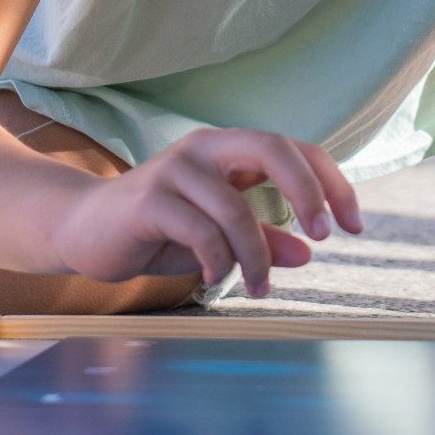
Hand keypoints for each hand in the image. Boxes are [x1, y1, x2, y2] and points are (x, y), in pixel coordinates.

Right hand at [48, 127, 363, 298]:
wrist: (82, 230)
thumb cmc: (156, 230)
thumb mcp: (218, 238)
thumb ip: (262, 240)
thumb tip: (307, 254)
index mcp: (227, 150)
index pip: (294, 148)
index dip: (331, 182)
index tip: (352, 225)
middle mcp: (204, 148)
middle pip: (272, 147)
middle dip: (308, 190)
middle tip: (323, 237)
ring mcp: (174, 170)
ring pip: (235, 206)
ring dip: (257, 255)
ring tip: (260, 288)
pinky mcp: (147, 200)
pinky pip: (199, 231)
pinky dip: (218, 261)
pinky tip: (214, 279)